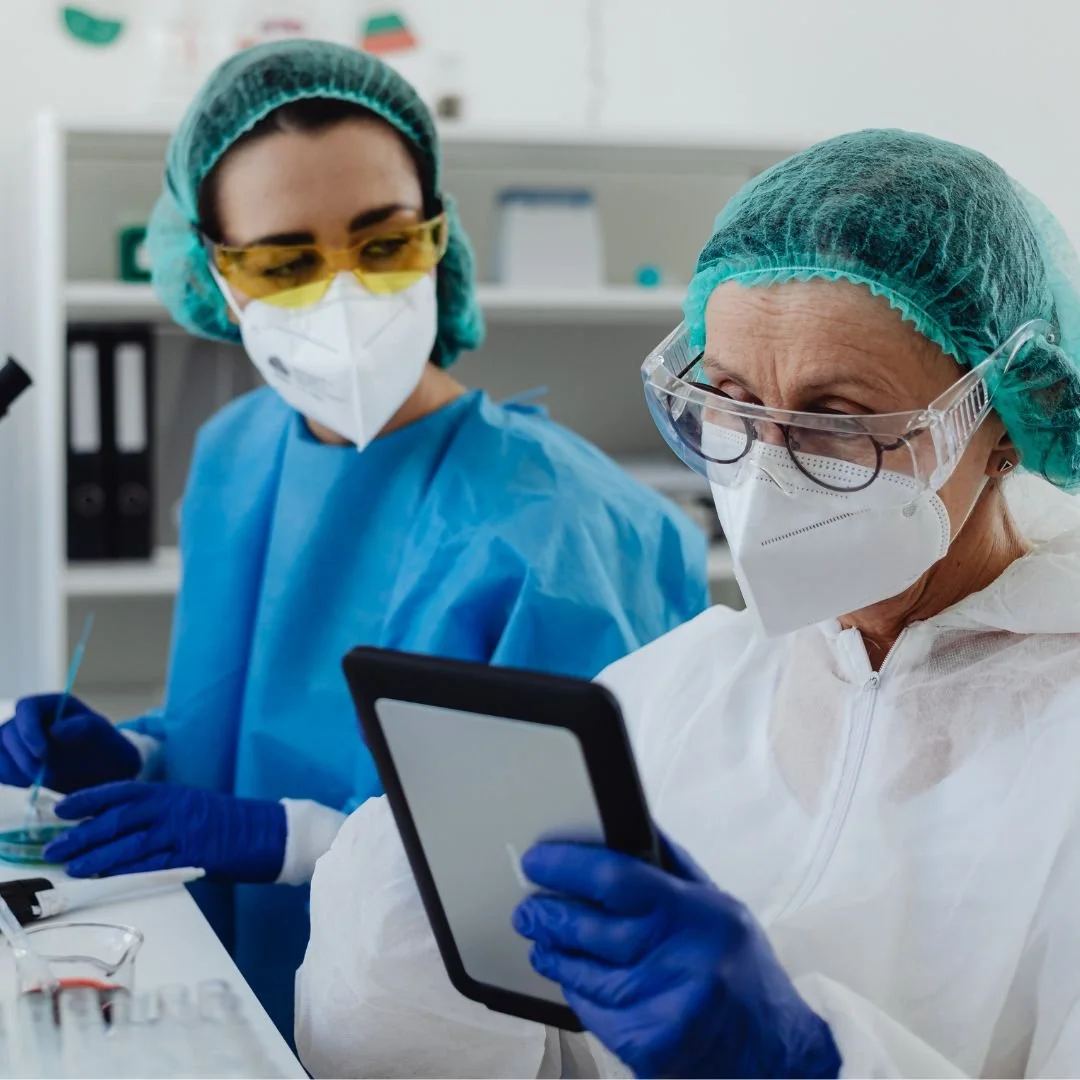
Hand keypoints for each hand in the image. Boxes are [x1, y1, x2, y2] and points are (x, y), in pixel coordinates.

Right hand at [0, 695, 139, 793]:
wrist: (104, 770)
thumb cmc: (106, 747)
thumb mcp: (102, 735)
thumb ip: (82, 727)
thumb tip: (54, 730)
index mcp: (53, 704)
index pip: (26, 707)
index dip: (28, 730)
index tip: (42, 754)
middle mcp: (32, 718)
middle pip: (9, 731)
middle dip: (24, 757)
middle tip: (48, 776)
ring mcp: (19, 738)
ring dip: (12, 768)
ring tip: (35, 782)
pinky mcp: (13, 758)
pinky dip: (5, 775)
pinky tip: (25, 784)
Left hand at [45, 782, 286, 881]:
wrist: (265, 832)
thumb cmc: (225, 821)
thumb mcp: (188, 805)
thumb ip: (155, 813)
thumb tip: (111, 828)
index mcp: (169, 793)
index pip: (120, 792)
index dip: (88, 800)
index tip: (61, 810)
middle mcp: (172, 808)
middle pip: (117, 820)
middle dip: (82, 835)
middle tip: (55, 848)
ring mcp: (182, 832)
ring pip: (129, 845)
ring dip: (97, 857)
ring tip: (73, 867)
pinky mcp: (191, 856)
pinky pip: (151, 865)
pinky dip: (125, 872)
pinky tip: (107, 878)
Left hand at [513, 838, 840, 1079]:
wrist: (777, 1056)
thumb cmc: (746, 974)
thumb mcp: (721, 909)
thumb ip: (672, 867)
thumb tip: (628, 822)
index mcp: (700, 913)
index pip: (618, 876)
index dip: (568, 865)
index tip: (539, 861)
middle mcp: (685, 958)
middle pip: (592, 928)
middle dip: (548, 914)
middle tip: (528, 906)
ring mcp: (667, 1006)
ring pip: (585, 973)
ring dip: (553, 954)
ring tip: (541, 941)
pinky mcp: (651, 1046)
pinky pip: (593, 1012)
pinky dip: (575, 992)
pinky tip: (568, 978)